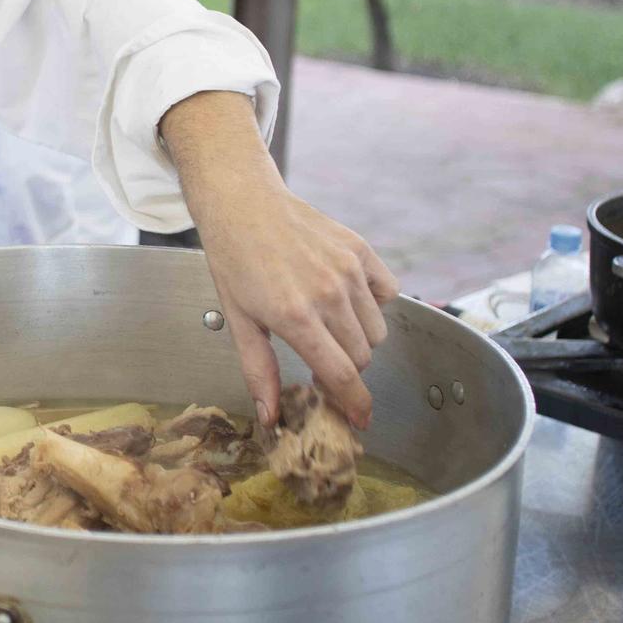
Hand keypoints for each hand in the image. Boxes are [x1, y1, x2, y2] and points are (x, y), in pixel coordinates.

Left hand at [161, 93, 397, 428]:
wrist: (243, 203)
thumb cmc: (234, 261)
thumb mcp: (238, 321)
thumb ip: (260, 371)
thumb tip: (271, 417)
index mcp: (295, 316)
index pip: (342, 376)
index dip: (356, 405)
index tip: (360, 420)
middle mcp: (328, 294)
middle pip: (362, 357)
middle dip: (346, 368)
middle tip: (322, 359)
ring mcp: (349, 270)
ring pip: (378, 331)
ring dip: (359, 338)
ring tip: (328, 322)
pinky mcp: (361, 250)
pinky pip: (388, 293)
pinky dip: (374, 303)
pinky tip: (345, 296)